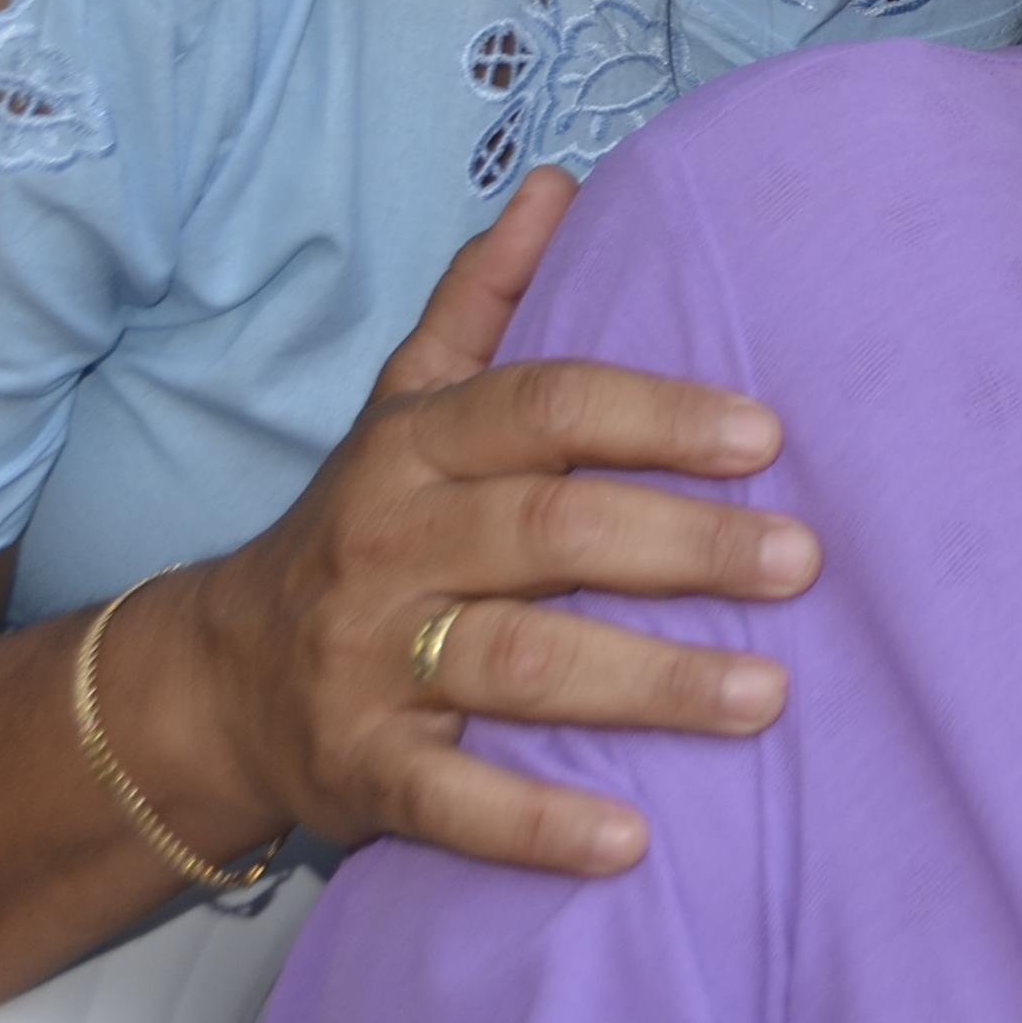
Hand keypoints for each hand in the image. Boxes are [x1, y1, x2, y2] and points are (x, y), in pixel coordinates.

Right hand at [162, 170, 820, 875]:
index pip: (543, 409)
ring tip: (766, 696)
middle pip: (551, 534)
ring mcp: (371, 661)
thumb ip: (482, 299)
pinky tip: (632, 840)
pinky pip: (451, 800)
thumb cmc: (360, 527)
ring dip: (649, 682)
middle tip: (804, 561)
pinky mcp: (359, 770)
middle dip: (686, 546)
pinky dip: (538, 825)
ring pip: (520, 663)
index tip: (766, 434)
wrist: (217, 681)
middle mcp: (389, 546)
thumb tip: (558, 182)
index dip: (655, 417)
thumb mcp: (403, 406)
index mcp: (415, 449)